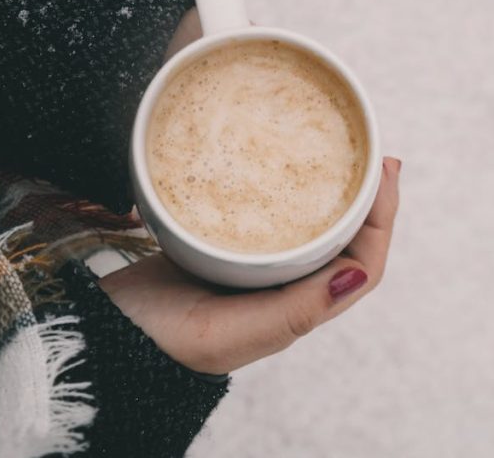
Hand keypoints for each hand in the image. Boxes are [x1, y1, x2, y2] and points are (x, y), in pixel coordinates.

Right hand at [100, 157, 400, 374]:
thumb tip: (358, 275)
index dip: (383, 219)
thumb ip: (295, 310)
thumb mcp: (234, 333)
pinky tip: (270, 165)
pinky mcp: (218, 250)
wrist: (107, 336)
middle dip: (364, 198)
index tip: (386, 170)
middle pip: (342, 240)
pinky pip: (262, 217)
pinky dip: (279, 191)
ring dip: (329, 193)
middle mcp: (280, 289)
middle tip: (372, 152)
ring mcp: (250, 268)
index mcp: (294, 310)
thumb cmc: (168, 342)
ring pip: (306, 227)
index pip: (361, 264)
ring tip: (337, 154)